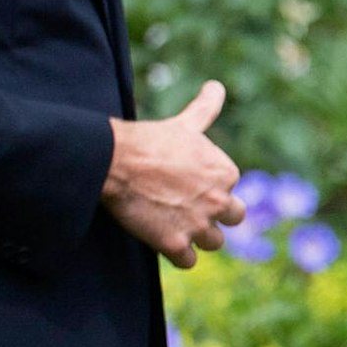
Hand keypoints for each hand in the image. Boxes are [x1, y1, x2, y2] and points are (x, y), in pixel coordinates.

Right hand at [101, 80, 244, 267]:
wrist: (113, 159)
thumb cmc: (148, 139)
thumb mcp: (183, 124)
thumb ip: (205, 108)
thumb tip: (217, 85)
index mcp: (225, 171)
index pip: (230, 188)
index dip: (208, 187)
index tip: (185, 181)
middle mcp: (218, 200)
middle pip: (232, 218)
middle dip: (213, 215)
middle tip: (185, 206)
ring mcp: (199, 225)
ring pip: (213, 242)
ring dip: (196, 236)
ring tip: (171, 221)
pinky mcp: (176, 244)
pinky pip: (189, 261)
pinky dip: (177, 254)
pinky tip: (161, 237)